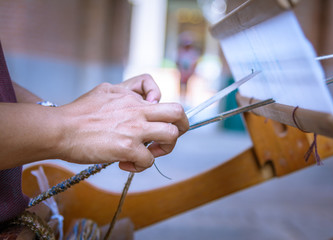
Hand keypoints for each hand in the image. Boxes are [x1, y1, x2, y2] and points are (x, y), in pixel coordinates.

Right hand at [58, 74, 188, 171]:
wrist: (60, 129)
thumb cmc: (79, 112)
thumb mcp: (106, 90)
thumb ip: (128, 90)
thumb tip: (146, 97)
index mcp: (133, 98)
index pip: (162, 96)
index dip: (165, 108)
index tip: (154, 119)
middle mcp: (138, 111)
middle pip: (178, 113)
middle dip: (182, 127)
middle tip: (168, 138)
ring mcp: (134, 129)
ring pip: (171, 136)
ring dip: (165, 148)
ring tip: (149, 153)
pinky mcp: (126, 148)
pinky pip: (148, 160)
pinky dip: (140, 166)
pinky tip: (125, 164)